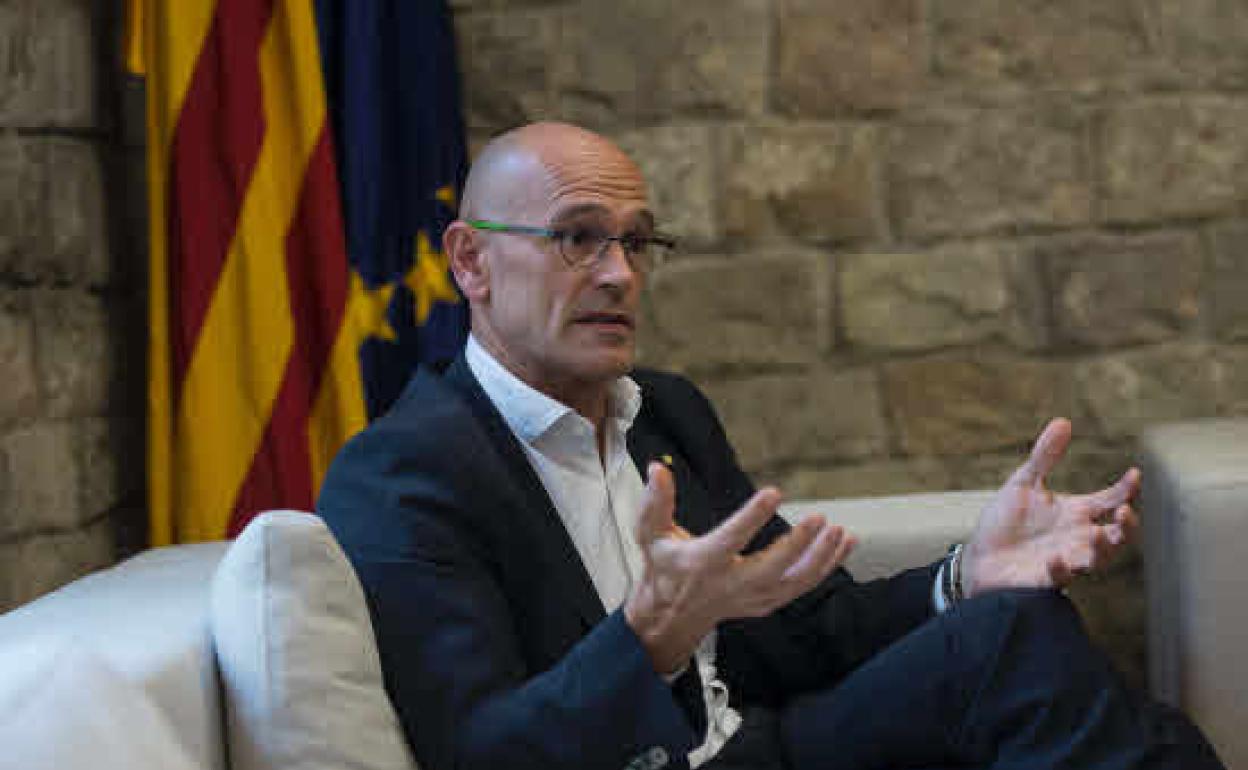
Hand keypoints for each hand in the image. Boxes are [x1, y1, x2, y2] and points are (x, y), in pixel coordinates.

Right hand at [623, 463, 854, 673]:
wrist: (670, 617)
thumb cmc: (664, 567)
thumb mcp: (649, 533)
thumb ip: (655, 501)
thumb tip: (657, 469)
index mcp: (702, 562)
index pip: (730, 539)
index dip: (753, 517)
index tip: (773, 493)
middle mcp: (729, 584)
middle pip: (771, 568)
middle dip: (798, 545)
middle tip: (819, 519)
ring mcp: (751, 597)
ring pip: (794, 582)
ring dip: (821, 558)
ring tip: (839, 532)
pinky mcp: (766, 603)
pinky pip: (801, 586)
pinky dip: (825, 567)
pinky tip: (843, 544)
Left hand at [963, 418, 1139, 596]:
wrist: (978, 557)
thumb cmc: (1005, 522)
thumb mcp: (1024, 483)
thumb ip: (1045, 456)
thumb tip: (1063, 421)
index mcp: (1076, 512)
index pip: (1111, 499)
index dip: (1126, 488)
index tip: (1134, 474)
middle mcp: (1078, 537)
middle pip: (1118, 535)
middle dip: (1127, 526)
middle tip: (1124, 512)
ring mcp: (1066, 559)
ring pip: (1099, 559)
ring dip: (1103, 549)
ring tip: (1099, 536)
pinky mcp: (1046, 578)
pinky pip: (1062, 577)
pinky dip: (1062, 569)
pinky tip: (1054, 558)